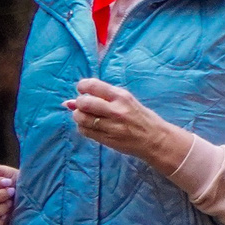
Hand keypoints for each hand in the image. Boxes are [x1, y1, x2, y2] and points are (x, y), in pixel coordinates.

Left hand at [65, 79, 182, 169]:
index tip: (83, 90)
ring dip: (79, 116)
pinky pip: (85, 131)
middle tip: (84, 105)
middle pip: (84, 103)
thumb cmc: (141, 117)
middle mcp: (116, 110)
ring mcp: (111, 126)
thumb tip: (69, 101)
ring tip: (87, 116)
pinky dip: (83, 127)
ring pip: (81, 118)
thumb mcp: (126, 101)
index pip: (92, 85)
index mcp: (121, 96)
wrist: (155, 139)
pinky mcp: (107, 139)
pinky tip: (91, 126)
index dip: (82, 86)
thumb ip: (102, 97)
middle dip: (79, 103)